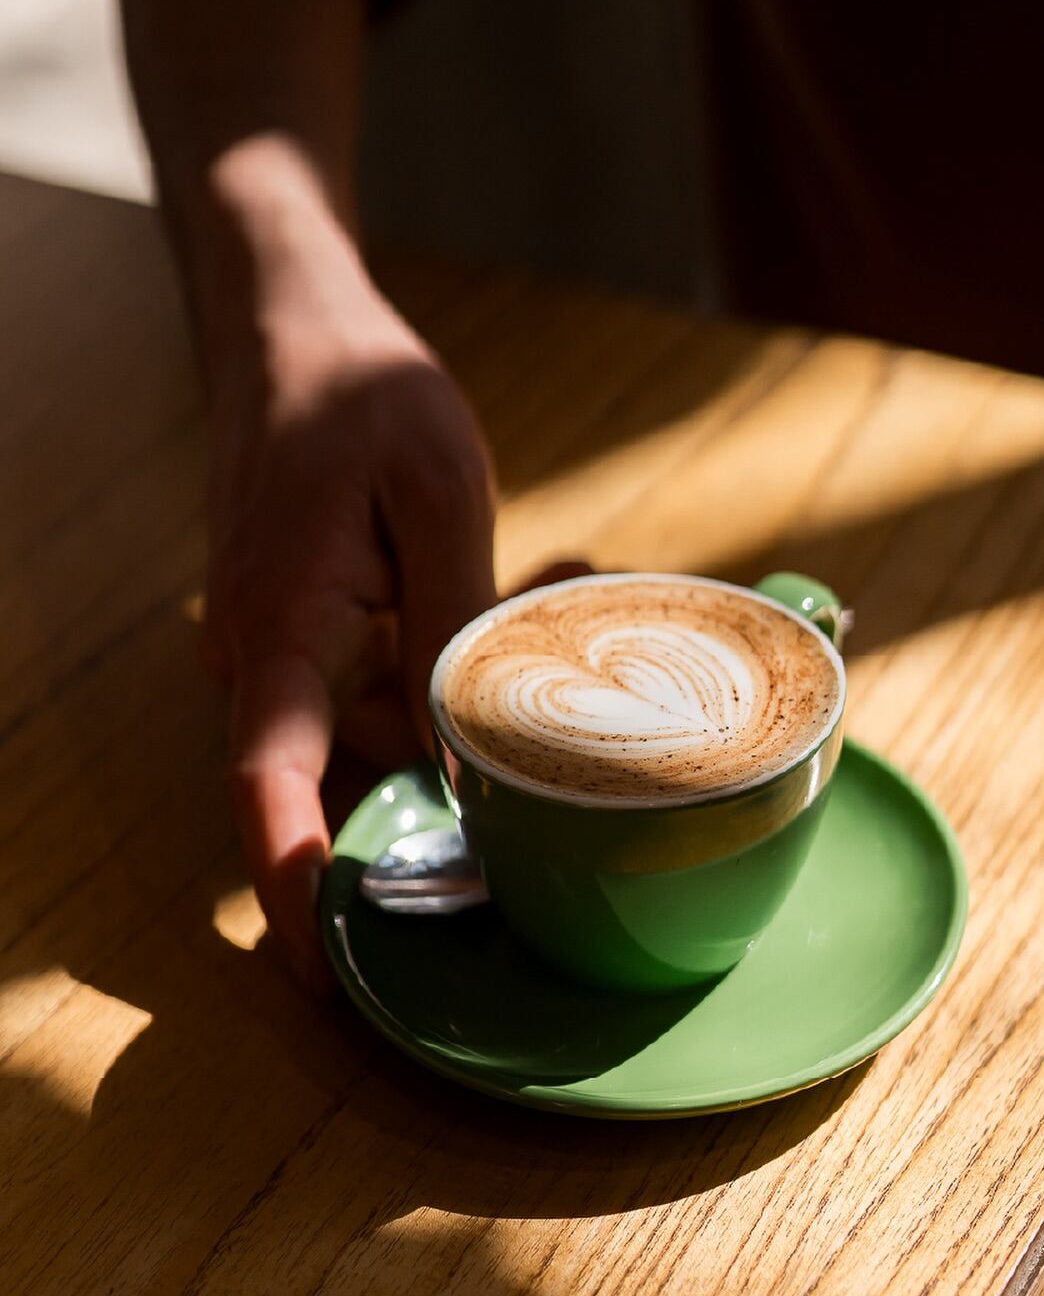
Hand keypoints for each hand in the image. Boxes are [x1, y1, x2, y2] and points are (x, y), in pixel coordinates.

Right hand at [203, 291, 495, 989]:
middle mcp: (257, 653)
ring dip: (437, 718)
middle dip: (421, 790)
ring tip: (533, 630)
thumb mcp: (439, 491)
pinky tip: (480, 626)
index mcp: (281, 622)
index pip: (270, 779)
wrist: (291, 332)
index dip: (290, 877)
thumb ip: (451, 624)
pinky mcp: (294, 634)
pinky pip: (355, 695)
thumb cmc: (362, 394)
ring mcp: (269, 646)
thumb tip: (466, 749)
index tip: (317, 962)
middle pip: (329, 772)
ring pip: (356, 732)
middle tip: (531, 760)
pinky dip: (416, 684)